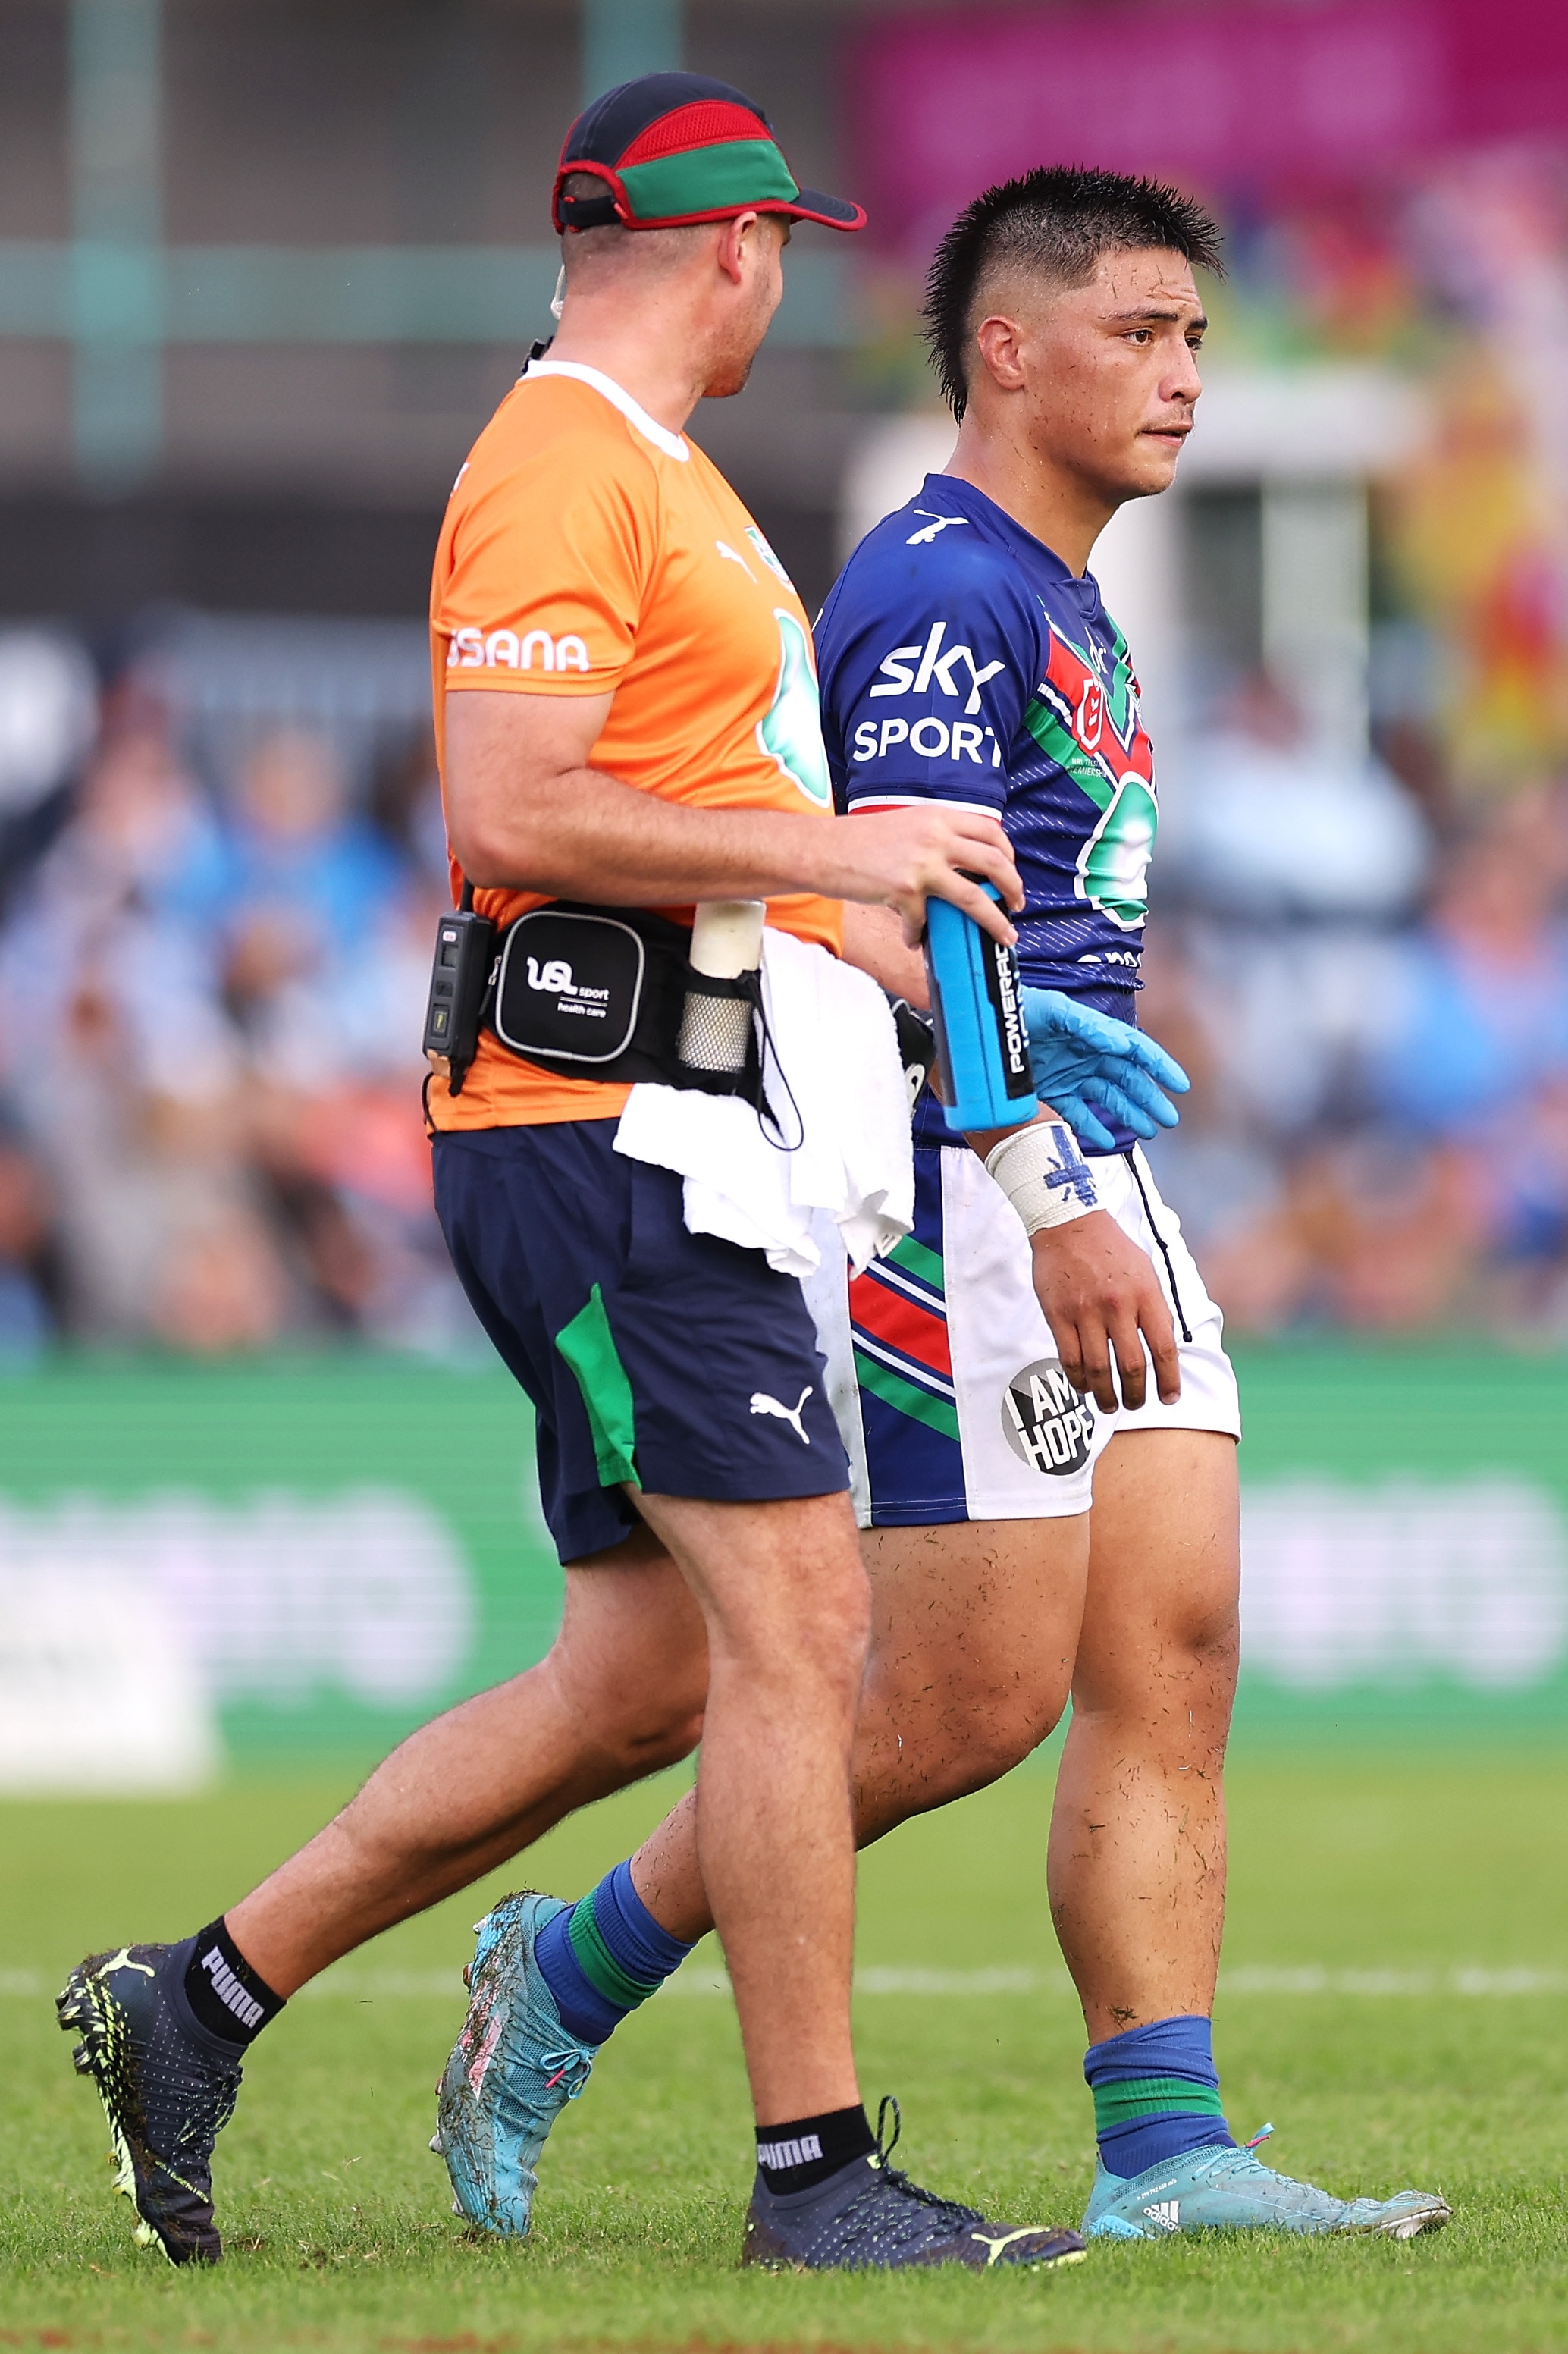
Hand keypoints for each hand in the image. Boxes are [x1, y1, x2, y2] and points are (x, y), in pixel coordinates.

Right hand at [825, 807, 1021, 948]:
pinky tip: (914, 940)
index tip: (1010, 871)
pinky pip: (924, 920)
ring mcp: (922, 864)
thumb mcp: (906, 825)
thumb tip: (961, 865)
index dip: (1008, 854)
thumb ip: (935, 836)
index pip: (991, 831)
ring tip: (1005, 934)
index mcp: (938, 816)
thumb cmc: (858, 840)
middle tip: (1018, 904)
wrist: (823, 849)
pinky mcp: (905, 890)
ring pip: (975, 896)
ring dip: (996, 920)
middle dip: (1014, 887)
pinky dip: (920, 934)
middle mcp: (936, 836)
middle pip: (994, 862)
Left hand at [1022, 987, 1189, 1153]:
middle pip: (1127, 1080)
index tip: (1180, 1085)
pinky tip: (1105, 1140)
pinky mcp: (1051, 1091)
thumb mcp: (1054, 1011)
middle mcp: (1088, 1055)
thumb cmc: (1022, 1009)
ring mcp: (1070, 1074)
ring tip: (1149, 1131)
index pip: (1136, 1050)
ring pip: (1108, 1098)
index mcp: (1095, 1033)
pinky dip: (1090, 1127)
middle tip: (1169, 1119)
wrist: (982, 1025)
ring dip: (1129, 1114)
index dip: (1160, 1066)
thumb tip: (1120, 1044)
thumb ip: (1087, 1027)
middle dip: (1150, 1099)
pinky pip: (1076, 1113)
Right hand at [1027, 1211, 1179, 1413]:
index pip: (1164, 1349)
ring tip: (1109, 1405)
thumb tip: (1166, 1351)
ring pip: (1098, 1369)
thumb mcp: (1147, 1272)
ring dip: (1106, 1395)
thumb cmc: (1112, 1250)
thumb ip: (1156, 1310)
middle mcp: (1118, 1305)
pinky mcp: (1058, 1314)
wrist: (1069, 1223)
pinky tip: (1084, 1387)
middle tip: (1136, 1405)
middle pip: (1132, 1366)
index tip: (1170, 1399)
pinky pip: (1069, 1359)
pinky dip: (1078, 1380)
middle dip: (1137, 1395)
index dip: (1169, 1380)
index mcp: (1146, 1295)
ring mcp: (1085, 1311)